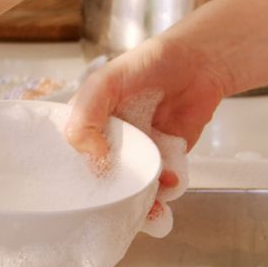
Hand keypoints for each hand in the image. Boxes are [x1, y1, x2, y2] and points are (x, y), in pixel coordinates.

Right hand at [65, 35, 227, 233]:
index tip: (78, 193)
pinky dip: (162, 193)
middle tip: (116, 203)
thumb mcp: (105, 82)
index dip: (72, 177)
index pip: (69, 158)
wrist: (198, 63)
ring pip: (129, 190)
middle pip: (99, 181)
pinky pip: (159, 187)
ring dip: (136, 201)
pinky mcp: (164, 161)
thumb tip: (94, 156)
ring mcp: (137, 154)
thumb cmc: (147, 64)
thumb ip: (87, 114)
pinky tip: (168, 183)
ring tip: (146, 203)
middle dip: (107, 198)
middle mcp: (108, 142)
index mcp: (86, 123)